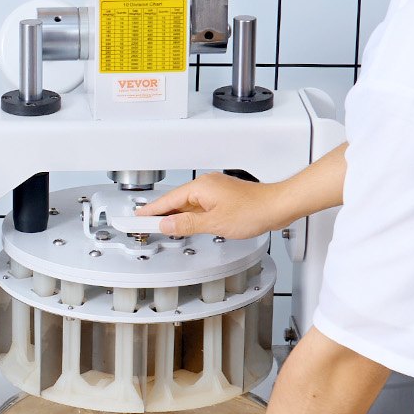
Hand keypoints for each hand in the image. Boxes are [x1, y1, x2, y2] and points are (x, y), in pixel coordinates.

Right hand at [135, 173, 289, 239]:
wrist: (276, 206)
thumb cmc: (253, 210)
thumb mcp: (214, 223)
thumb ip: (187, 225)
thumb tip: (168, 225)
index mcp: (200, 187)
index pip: (167, 200)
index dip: (151, 211)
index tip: (137, 218)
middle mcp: (206, 185)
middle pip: (176, 201)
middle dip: (161, 214)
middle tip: (144, 226)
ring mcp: (215, 191)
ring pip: (188, 205)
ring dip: (176, 216)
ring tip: (164, 228)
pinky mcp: (223, 198)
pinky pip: (200, 206)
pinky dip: (190, 216)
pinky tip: (189, 225)